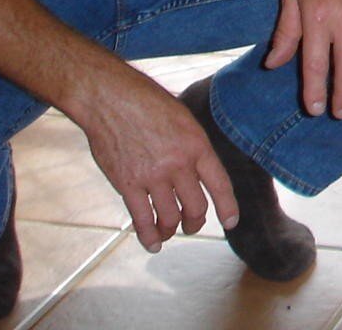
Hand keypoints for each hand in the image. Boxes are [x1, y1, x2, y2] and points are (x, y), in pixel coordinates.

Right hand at [76, 69, 239, 252]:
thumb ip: (192, 148)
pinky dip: (148, 236)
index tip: (231, 222)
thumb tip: (197, 173)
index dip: (227, 207)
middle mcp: (178, 163)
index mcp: (197, 145)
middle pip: (196, 208)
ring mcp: (152, 176)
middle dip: (196, 223)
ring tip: (169, 232)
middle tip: (192, 226)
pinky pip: (142, 220)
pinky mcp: (127, 185)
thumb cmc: (147, 103)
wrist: (110, 98)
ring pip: (170, 218)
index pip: (220, 184)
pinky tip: (152, 243)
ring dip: (172, 230)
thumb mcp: (182, 119)